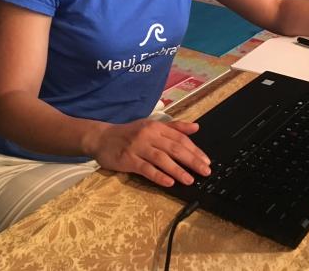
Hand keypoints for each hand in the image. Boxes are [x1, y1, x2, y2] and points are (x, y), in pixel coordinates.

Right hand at [86, 119, 211, 186]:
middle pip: (174, 148)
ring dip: (177, 170)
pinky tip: (169, 182)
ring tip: (190, 180)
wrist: (102, 138)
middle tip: (205, 171)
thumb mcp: (152, 125)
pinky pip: (146, 169)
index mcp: (156, 127)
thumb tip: (196, 127)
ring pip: (162, 159)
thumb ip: (174, 127)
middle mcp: (148, 135)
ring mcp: (138, 147)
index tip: (206, 160)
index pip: (180, 138)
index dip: (195, 150)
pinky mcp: (128, 160)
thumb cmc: (130, 133)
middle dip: (192, 160)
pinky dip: (158, 176)